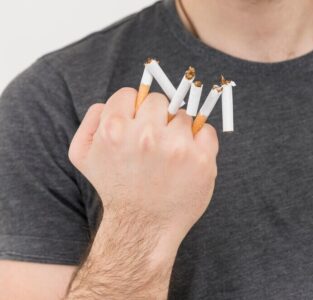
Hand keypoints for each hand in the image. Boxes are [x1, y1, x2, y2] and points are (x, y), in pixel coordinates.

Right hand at [68, 87, 218, 249]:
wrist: (143, 226)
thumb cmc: (115, 188)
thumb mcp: (83, 155)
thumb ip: (91, 120)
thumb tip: (114, 102)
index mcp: (115, 130)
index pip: (129, 94)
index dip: (132, 109)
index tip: (136, 125)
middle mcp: (146, 136)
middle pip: (158, 100)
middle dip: (156, 117)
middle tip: (153, 141)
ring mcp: (178, 148)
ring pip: (183, 114)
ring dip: (178, 130)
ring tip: (170, 154)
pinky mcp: (202, 160)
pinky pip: (207, 130)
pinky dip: (201, 139)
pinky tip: (188, 157)